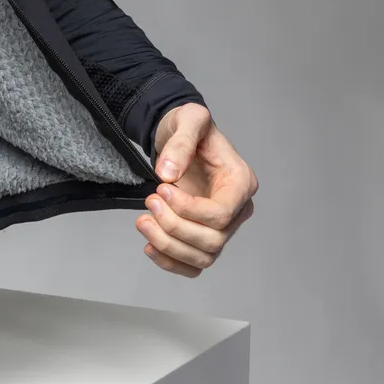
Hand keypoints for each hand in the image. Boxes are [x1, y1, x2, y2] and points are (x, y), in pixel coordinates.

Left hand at [135, 103, 257, 276]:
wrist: (179, 136)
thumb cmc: (190, 126)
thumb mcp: (189, 119)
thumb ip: (181, 142)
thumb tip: (168, 173)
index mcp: (240, 182)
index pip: (220, 214)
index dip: (188, 209)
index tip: (162, 190)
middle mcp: (236, 209)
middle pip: (213, 240)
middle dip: (175, 226)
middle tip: (151, 201)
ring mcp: (221, 226)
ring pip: (203, 257)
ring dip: (168, 246)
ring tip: (143, 222)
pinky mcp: (202, 235)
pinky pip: (194, 264)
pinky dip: (171, 261)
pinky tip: (149, 246)